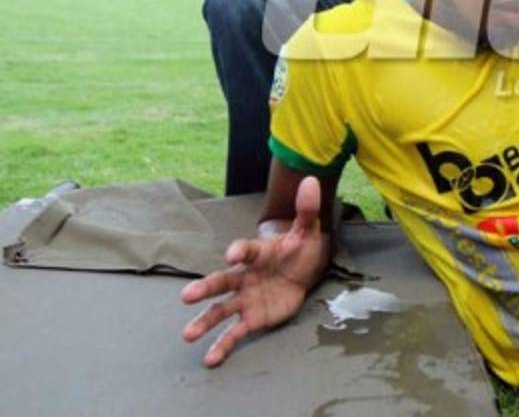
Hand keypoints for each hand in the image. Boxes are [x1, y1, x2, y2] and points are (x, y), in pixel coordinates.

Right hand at [181, 176, 330, 366]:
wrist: (303, 270)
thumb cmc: (299, 248)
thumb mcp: (307, 230)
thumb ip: (306, 210)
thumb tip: (311, 181)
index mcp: (257, 254)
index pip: (246, 250)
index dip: (240, 251)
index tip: (232, 254)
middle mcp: (244, 276)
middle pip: (222, 282)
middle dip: (205, 288)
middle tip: (186, 296)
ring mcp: (245, 298)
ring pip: (221, 310)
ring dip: (204, 322)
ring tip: (187, 335)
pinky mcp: (252, 318)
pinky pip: (235, 332)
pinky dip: (223, 345)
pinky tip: (210, 359)